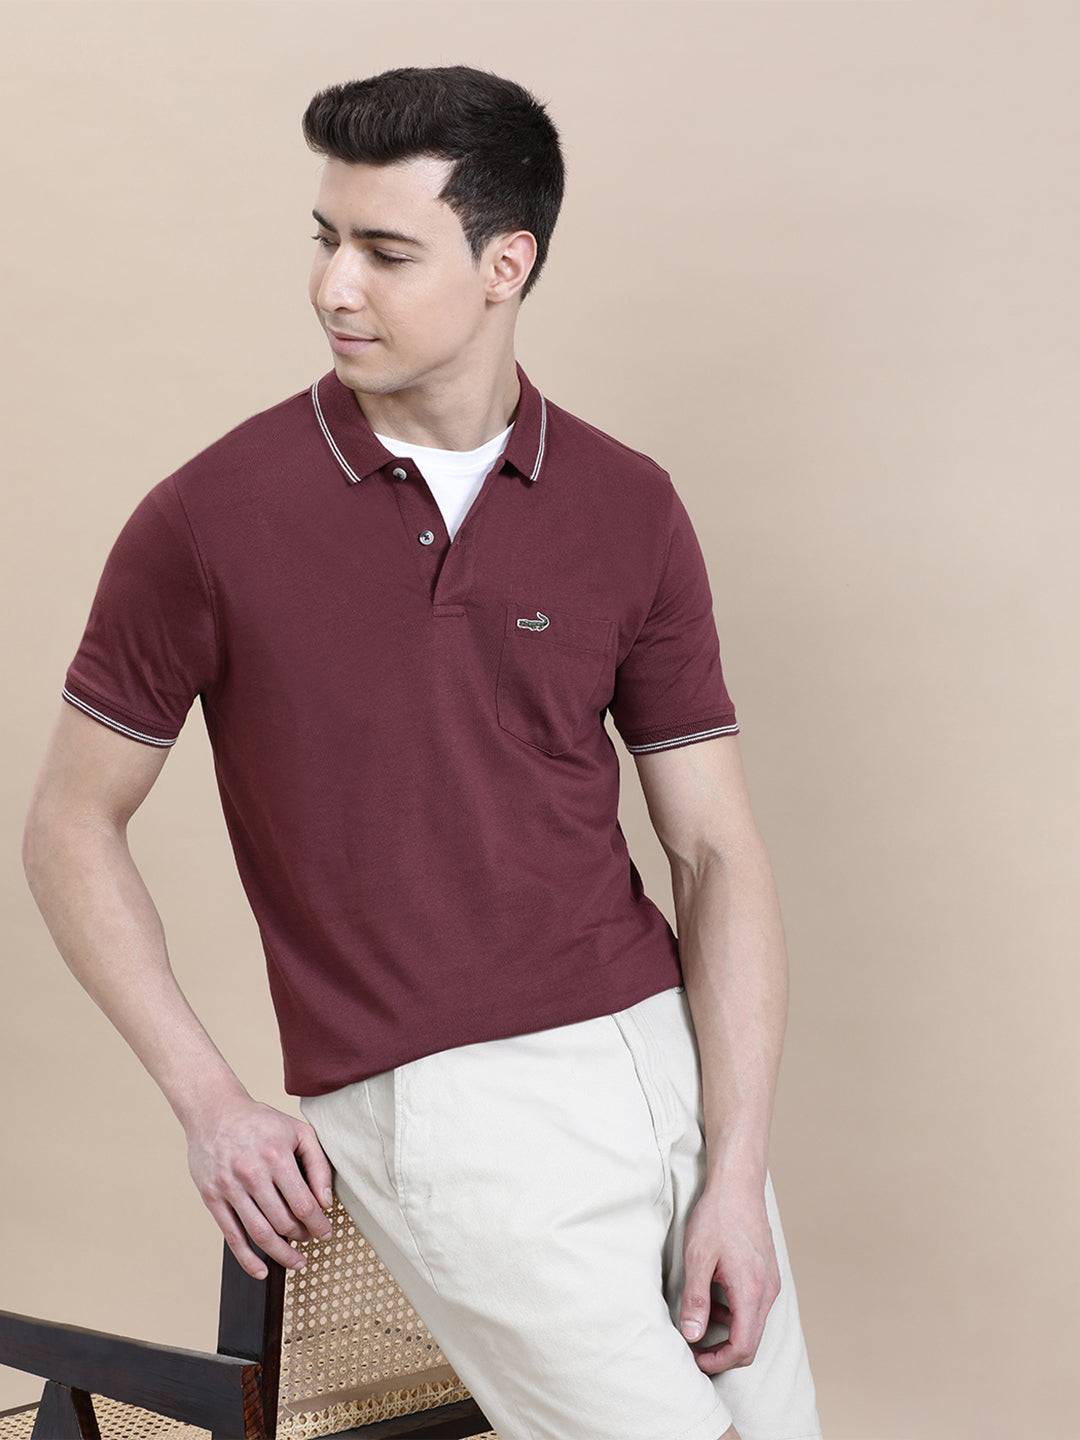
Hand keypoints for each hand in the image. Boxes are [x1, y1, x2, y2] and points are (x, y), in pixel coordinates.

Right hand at [186, 1092, 333, 1278]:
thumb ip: (318, 1164)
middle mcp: (252, 1174)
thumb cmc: (260, 1122)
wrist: (215, 1112)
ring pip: (260, 1234)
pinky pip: (231, 1237)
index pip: (304, 1205)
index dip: (319, 1225)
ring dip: (282, 1255)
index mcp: (276, 1156)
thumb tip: (326, 1202)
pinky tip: (262, 1271)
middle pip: (284, 1222)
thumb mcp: (298, 1132)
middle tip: (312, 1239)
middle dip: (303, 1237)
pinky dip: (248, 1260)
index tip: (326, 1233)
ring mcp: (229, 1188)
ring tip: (296, 1261)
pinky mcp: (211, 1198)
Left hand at [677, 1182, 780, 1373]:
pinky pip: (755, 1306)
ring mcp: (771, 1282)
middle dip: (723, 1354)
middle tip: (695, 1350)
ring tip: (700, 1319)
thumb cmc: (717, 1217)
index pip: (742, 1347)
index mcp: (751, 1291)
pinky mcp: (768, 1274)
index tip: (695, 1359)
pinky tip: (716, 1298)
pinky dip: (736, 1313)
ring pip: (754, 1325)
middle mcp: (767, 1291)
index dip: (718, 1361)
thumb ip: (695, 1300)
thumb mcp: (698, 1258)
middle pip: (751, 1342)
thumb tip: (692, 1336)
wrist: (738, 1185)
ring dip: (729, 1332)